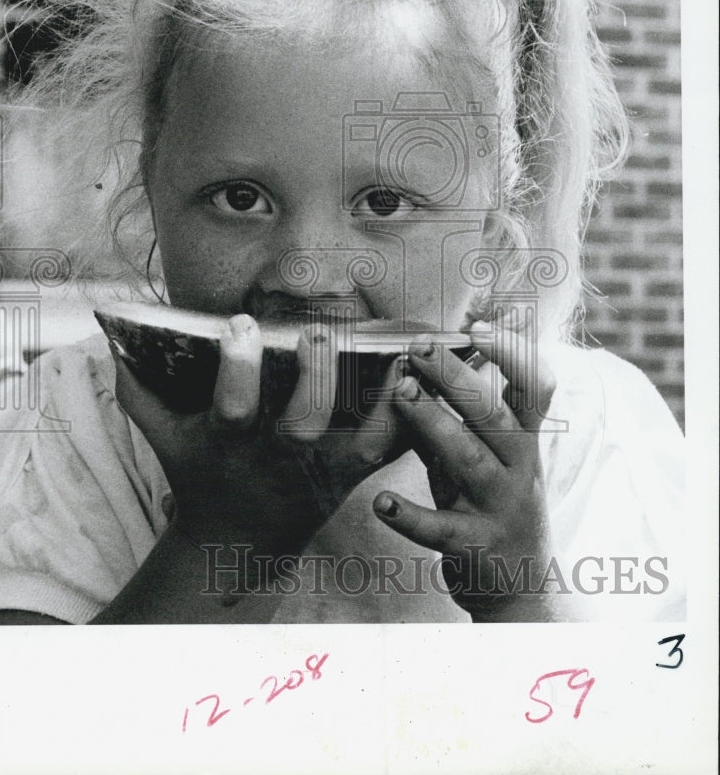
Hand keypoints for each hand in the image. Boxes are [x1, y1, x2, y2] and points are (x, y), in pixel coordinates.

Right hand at [111, 315, 406, 561]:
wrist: (237, 540)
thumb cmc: (200, 472)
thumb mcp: (163, 436)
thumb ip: (139, 390)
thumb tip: (116, 340)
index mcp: (229, 441)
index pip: (232, 406)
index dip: (236, 368)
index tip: (239, 324)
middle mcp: (276, 456)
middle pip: (301, 423)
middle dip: (311, 377)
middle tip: (321, 331)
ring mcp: (318, 469)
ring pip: (354, 440)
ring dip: (378, 401)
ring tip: (397, 354)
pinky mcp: (348, 476)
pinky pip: (383, 450)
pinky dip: (403, 419)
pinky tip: (418, 379)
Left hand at [372, 321, 557, 621]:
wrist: (521, 587)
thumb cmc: (492, 504)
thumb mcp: (485, 457)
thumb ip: (459, 417)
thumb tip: (420, 365)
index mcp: (524, 441)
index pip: (537, 388)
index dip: (514, 354)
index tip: (479, 328)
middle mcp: (519, 469)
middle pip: (494, 414)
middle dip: (457, 376)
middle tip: (418, 347)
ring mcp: (499, 508)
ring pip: (469, 458)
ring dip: (433, 422)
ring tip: (401, 392)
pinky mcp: (474, 547)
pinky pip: (440, 528)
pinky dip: (409, 515)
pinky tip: (381, 502)